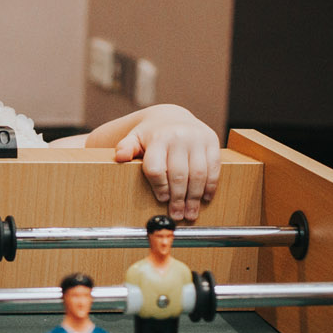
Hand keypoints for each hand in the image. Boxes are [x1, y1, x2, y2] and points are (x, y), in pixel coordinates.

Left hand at [113, 106, 220, 220]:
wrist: (173, 116)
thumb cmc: (151, 135)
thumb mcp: (134, 138)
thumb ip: (125, 148)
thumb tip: (119, 157)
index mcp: (158, 138)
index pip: (157, 168)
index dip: (159, 187)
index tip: (162, 200)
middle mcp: (179, 137)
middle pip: (179, 174)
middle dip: (178, 199)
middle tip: (177, 215)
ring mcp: (197, 138)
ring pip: (198, 174)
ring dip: (195, 197)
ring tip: (191, 213)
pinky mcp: (212, 141)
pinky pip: (214, 167)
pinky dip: (210, 186)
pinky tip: (205, 198)